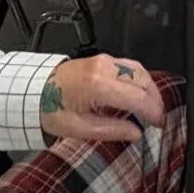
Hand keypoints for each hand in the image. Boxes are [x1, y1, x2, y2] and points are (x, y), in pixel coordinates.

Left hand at [39, 55, 163, 141]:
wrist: (34, 89)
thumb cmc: (51, 108)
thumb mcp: (79, 128)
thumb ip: (111, 130)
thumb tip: (136, 133)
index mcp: (98, 86)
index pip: (138, 98)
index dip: (154, 112)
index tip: (160, 124)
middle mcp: (104, 69)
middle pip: (143, 82)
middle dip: (156, 101)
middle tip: (159, 118)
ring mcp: (105, 60)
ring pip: (140, 71)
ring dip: (150, 89)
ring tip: (152, 107)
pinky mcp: (104, 59)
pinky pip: (130, 66)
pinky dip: (141, 79)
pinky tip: (141, 93)